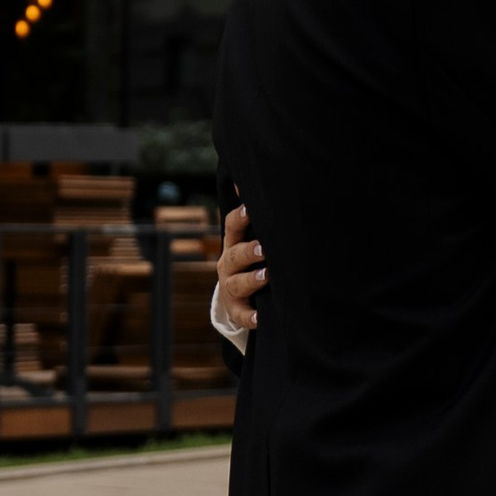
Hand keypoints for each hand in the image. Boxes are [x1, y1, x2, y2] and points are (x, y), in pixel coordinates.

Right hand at [215, 202, 264, 338]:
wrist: (238, 296)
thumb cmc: (253, 259)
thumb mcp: (254, 237)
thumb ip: (260, 215)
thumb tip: (263, 178)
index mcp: (234, 242)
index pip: (232, 226)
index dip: (239, 217)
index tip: (250, 209)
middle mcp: (228, 264)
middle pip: (234, 255)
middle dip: (248, 251)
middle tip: (264, 248)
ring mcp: (230, 287)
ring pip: (237, 283)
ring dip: (251, 279)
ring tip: (267, 276)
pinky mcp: (237, 309)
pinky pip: (241, 314)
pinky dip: (249, 317)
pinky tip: (259, 318)